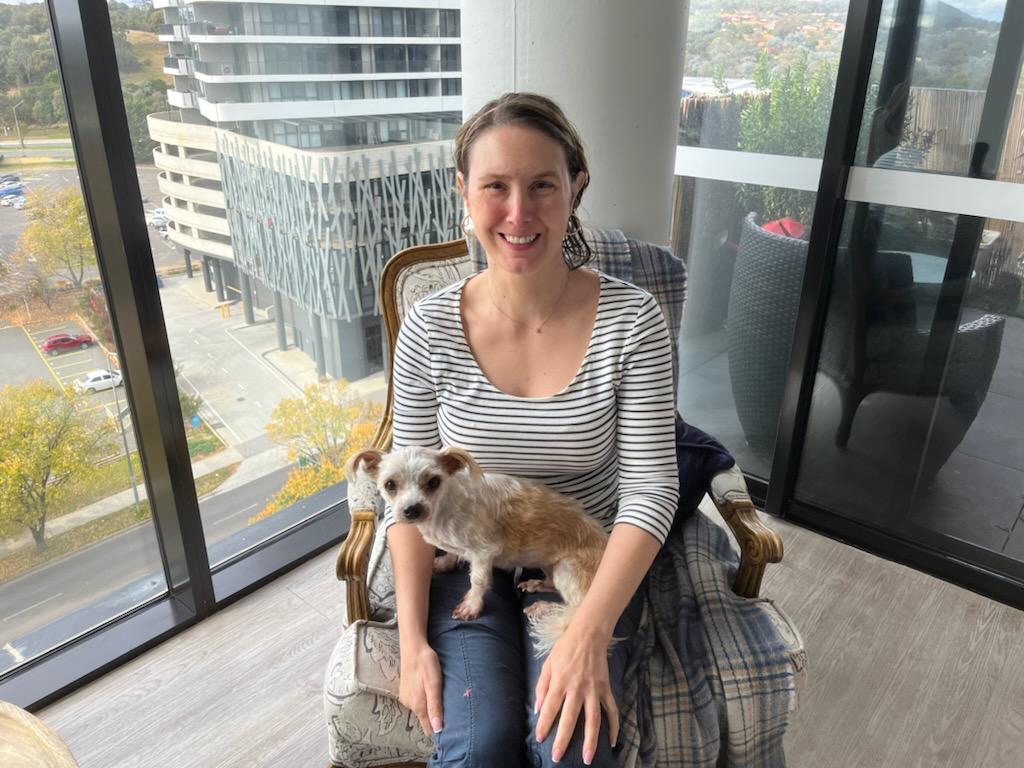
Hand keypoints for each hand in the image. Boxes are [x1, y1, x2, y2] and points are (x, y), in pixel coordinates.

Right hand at [399, 638, 443, 738]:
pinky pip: (416, 702)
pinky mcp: (405, 690)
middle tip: (450, 718)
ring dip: (430, 710)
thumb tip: (437, 729)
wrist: (413, 647)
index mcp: (418, 705)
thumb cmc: (426, 664)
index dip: (438, 730)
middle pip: (424, 719)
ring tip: (442, 707)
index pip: (428, 727)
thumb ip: (435, 706)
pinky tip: (430, 696)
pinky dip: (424, 702)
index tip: (450, 733)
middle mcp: (409, 704)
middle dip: (435, 721)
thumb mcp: (434, 685)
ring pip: (420, 710)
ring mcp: (406, 697)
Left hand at [534, 622, 617, 764]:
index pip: (550, 708)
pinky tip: (613, 741)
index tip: (540, 739)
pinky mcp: (606, 688)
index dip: (544, 724)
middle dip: (563, 740)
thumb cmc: (565, 648)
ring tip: (588, 758)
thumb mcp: (548, 663)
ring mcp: (594, 689)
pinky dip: (614, 726)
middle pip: (570, 718)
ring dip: (591, 740)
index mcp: (560, 681)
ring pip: (593, 719)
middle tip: (557, 757)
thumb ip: (542, 687)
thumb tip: (538, 709)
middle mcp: (577, 688)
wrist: (589, 634)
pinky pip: (612, 710)